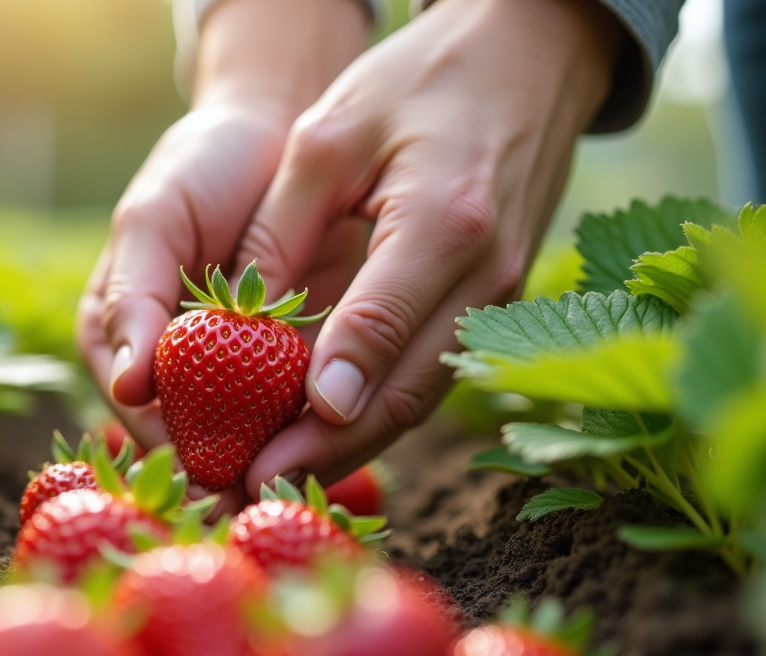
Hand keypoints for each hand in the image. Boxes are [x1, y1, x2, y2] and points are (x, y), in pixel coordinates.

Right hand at [76, 0, 368, 462]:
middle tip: (261, 507)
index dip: (175, 454)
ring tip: (300, 496)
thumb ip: (133, 298)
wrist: (279, 130)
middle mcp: (177, 366)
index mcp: (125, 341)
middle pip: (197, 441)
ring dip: (275, 466)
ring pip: (252, 435)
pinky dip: (318, 429)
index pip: (144, 415)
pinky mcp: (295, 360)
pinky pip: (303, 407)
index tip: (209, 484)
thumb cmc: (200, 170)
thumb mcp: (152, 223)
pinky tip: (339, 448)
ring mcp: (238, 368)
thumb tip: (130, 384)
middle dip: (228, 477)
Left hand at [234, 0, 622, 493]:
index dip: (321, 402)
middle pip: (406, 389)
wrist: (531, 57)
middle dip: (329, 449)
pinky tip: (331, 431)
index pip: (378, 330)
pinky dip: (383, 408)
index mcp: (446, 221)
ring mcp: (505, 295)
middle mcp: (489, 273)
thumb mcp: (331, 134)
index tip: (266, 453)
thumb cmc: (421, 81)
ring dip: (356, 444)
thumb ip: (282, 229)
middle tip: (258, 488)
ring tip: (284, 477)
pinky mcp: (500, 303)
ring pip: (423, 394)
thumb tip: (234, 320)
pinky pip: (434, 370)